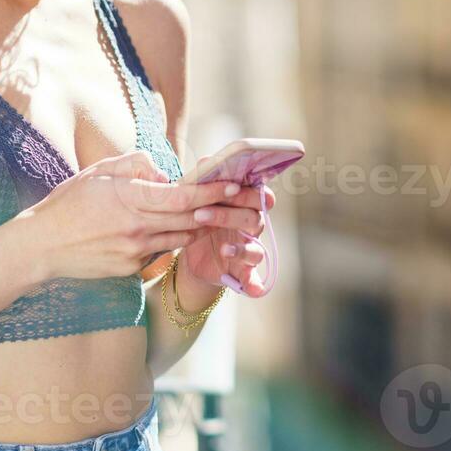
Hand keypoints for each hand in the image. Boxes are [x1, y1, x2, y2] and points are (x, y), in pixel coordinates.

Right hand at [25, 150, 240, 281]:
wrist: (41, 247)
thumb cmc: (68, 203)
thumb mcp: (100, 171)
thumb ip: (137, 165)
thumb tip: (166, 173)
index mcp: (129, 201)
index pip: (181, 197)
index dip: (212, 191)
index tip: (236, 184)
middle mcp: (136, 230)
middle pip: (192, 221)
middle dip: (227, 213)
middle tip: (258, 207)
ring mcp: (135, 253)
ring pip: (183, 238)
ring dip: (210, 229)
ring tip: (239, 220)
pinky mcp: (131, 269)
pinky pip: (163, 251)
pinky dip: (180, 240)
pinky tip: (197, 233)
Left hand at [178, 176, 275, 297]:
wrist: (192, 253)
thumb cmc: (200, 217)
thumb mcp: (198, 199)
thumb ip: (205, 180)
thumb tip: (206, 161)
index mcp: (244, 204)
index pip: (259, 193)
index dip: (247, 190)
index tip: (229, 186)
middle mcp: (252, 225)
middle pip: (254, 218)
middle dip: (230, 214)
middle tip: (202, 212)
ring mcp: (249, 249)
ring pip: (256, 247)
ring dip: (240, 247)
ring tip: (222, 248)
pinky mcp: (243, 272)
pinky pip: (255, 279)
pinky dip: (256, 284)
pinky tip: (253, 289)